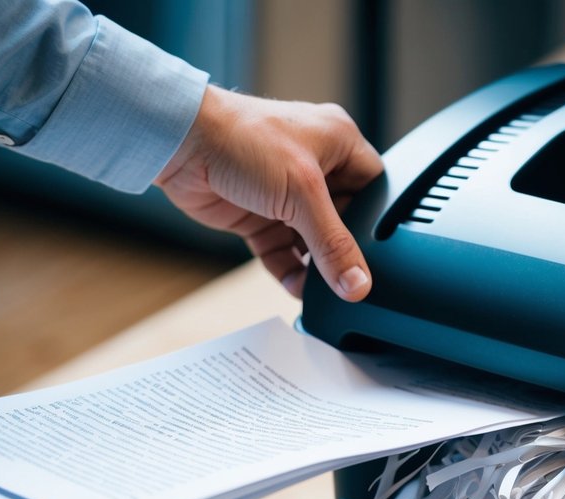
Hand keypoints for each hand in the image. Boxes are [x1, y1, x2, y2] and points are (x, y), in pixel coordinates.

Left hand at [154, 85, 382, 300]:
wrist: (180, 144)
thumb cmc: (243, 139)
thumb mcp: (303, 192)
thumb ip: (333, 244)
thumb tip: (358, 284)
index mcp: (338, 143)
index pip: (375, 188)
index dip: (378, 220)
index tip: (383, 255)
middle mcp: (316, 167)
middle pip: (344, 221)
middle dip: (344, 252)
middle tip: (353, 282)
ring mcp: (285, 194)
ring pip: (312, 242)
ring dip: (317, 268)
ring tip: (326, 294)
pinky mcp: (258, 216)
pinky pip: (282, 252)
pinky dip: (290, 271)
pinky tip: (298, 289)